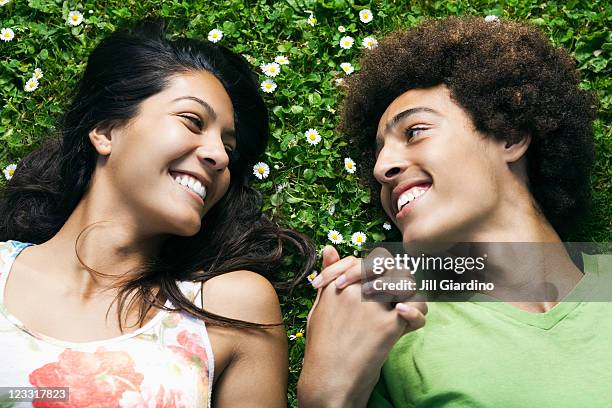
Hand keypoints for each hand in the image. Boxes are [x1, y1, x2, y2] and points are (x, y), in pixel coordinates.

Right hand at [298, 247, 426, 407]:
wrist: (328, 381)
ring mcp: (373, 305)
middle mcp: (355, 289)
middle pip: (391, 266)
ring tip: (401, 309)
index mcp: (338, 285)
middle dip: (398, 277)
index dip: (375, 271)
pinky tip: (403, 322)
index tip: (372, 289)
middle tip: (395, 296)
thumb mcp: (320, 307)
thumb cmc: (323, 346)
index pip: (366, 260)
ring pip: (408, 283)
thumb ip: (329, 276)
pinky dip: (416, 316)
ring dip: (411, 295)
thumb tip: (330, 248)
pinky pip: (416, 310)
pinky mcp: (388, 325)